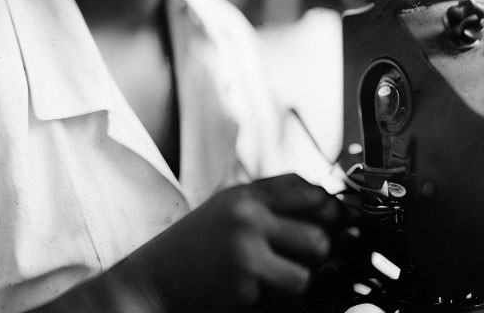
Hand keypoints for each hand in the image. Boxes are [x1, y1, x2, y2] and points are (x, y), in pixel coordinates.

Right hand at [114, 173, 342, 311]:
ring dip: (303, 275)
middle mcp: (248, 213)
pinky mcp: (245, 278)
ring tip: (278, 277)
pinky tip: (255, 289)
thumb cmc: (194, 249)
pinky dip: (281, 294)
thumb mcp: (227, 212)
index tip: (332, 224)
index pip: (306, 188)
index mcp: (244, 194)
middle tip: (305, 260)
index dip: (328, 207)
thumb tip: (327, 210)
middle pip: (319, 229)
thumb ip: (268, 206)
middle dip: (320, 251)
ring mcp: (247, 245)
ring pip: (312, 262)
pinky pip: (290, 287)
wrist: (152, 280)